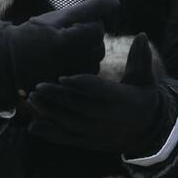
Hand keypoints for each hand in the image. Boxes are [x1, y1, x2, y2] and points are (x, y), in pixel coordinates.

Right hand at [0, 0, 119, 110]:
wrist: (6, 64)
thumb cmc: (34, 35)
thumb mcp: (59, 18)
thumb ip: (90, 9)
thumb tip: (117, 2)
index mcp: (64, 44)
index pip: (97, 29)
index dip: (86, 25)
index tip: (69, 27)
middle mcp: (67, 66)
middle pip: (98, 47)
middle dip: (87, 41)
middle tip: (66, 39)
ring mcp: (67, 83)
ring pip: (94, 63)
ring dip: (85, 55)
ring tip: (64, 53)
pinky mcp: (65, 92)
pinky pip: (86, 78)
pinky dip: (81, 70)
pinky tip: (66, 65)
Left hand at [28, 33, 176, 157]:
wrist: (145, 132)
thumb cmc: (142, 97)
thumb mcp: (145, 78)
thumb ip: (141, 58)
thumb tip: (142, 34)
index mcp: (121, 100)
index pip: (99, 91)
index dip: (81, 84)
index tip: (63, 75)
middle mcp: (107, 119)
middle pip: (79, 107)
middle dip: (58, 97)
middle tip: (38, 85)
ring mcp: (96, 133)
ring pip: (69, 124)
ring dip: (50, 112)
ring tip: (32, 98)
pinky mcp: (88, 143)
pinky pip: (67, 139)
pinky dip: (50, 134)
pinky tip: (33, 127)